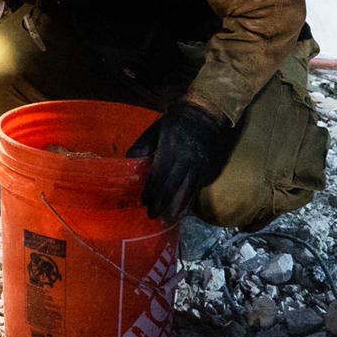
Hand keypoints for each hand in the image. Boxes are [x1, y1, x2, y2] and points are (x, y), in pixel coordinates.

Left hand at [127, 101, 238, 220]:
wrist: (204, 117)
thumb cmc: (175, 124)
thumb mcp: (155, 129)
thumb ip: (143, 145)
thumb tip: (130, 159)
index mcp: (170, 148)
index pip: (159, 174)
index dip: (151, 190)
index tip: (144, 201)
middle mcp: (186, 159)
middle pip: (173, 186)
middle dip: (162, 203)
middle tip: (152, 216)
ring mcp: (198, 166)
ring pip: (187, 191)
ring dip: (176, 207)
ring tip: (167, 219)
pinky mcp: (207, 170)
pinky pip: (197, 190)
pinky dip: (189, 202)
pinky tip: (182, 212)